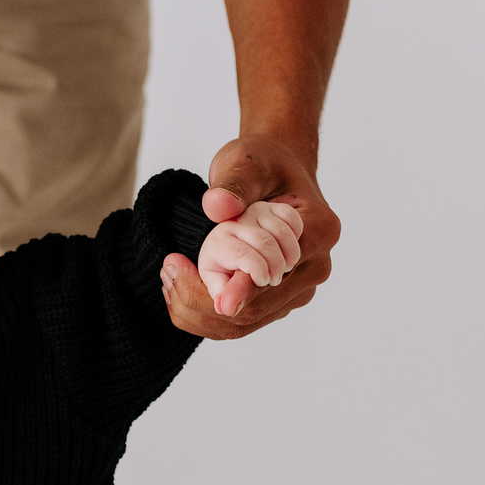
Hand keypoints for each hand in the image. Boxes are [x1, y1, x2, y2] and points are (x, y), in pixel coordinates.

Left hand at [160, 136, 339, 339]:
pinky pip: (243, 320)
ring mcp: (300, 288)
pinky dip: (208, 313)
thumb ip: (233, 185)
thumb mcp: (246, 163)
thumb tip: (217, 208)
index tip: (195, 288)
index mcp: (318, 232)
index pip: (272, 273)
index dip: (235, 287)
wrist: (275, 172)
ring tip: (170, 277)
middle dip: (204, 300)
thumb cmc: (262, 164)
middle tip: (167, 272)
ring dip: (201, 310)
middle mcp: (315, 267)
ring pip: (247, 321)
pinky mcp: (281, 300)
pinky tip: (181, 288)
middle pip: (256, 308)